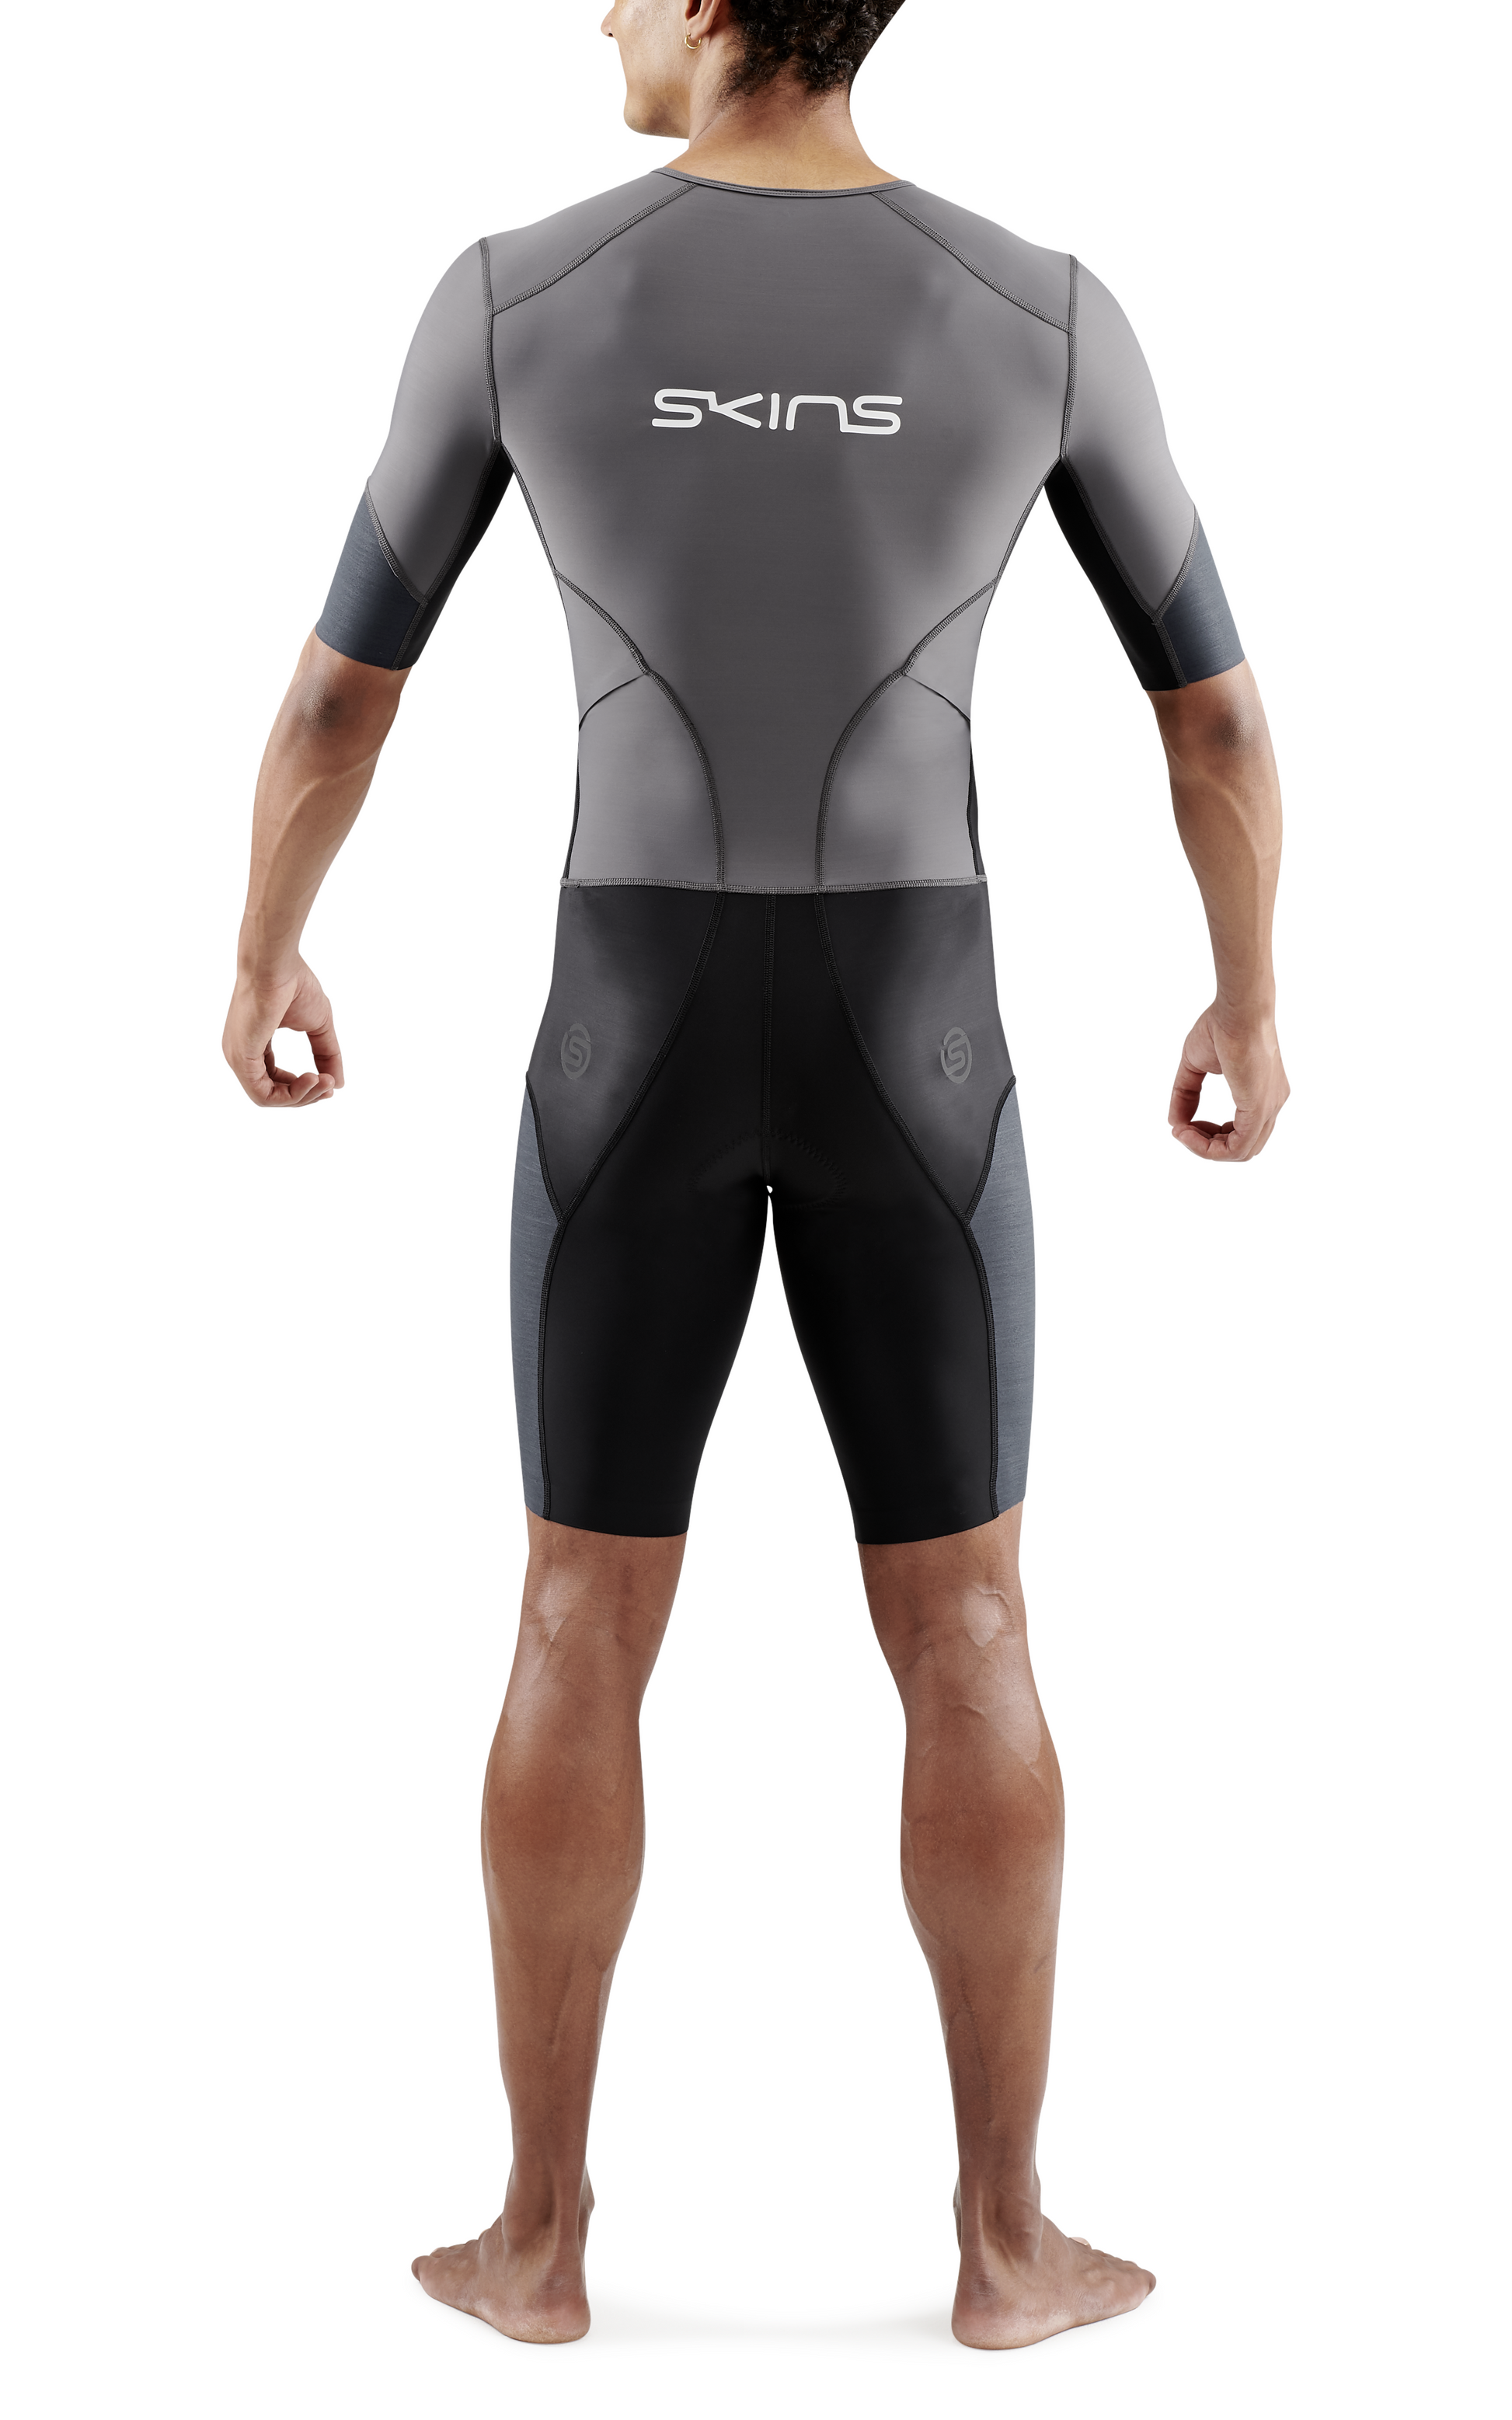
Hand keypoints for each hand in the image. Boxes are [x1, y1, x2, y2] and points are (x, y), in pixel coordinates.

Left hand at [222, 959, 343, 1106]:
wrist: (277, 964)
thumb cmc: (293, 983)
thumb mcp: (317, 1025)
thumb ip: (326, 1054)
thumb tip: (338, 1083)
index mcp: (255, 1044)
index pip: (274, 1079)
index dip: (302, 1087)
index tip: (328, 1081)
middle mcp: (241, 1053)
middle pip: (272, 1093)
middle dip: (305, 1095)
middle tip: (330, 1085)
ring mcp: (238, 1057)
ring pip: (268, 1098)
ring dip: (302, 1096)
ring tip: (325, 1082)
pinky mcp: (241, 1058)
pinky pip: (263, 1094)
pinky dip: (291, 1094)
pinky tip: (312, 1079)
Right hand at [1169, 1005, 1287, 1161]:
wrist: (1237, 1009)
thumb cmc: (1221, 1026)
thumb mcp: (1195, 1066)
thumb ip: (1186, 1095)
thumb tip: (1175, 1123)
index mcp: (1263, 1094)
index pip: (1240, 1132)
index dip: (1209, 1135)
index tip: (1185, 1122)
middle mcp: (1272, 1104)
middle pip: (1241, 1147)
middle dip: (1207, 1145)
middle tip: (1183, 1128)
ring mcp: (1269, 1108)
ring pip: (1240, 1153)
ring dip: (1205, 1149)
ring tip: (1183, 1131)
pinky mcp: (1259, 1109)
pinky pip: (1235, 1148)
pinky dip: (1207, 1148)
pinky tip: (1186, 1131)